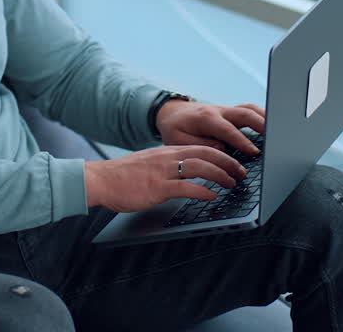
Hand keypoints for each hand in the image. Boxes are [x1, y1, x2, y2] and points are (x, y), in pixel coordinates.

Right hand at [84, 145, 247, 212]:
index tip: (234, 162)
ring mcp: (163, 172)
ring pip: (200, 167)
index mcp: (167, 151)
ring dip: (220, 175)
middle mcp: (167, 157)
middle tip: (241, 172)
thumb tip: (186, 173)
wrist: (101, 180)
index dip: (222, 154)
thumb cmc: (123, 175)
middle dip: (228, 162)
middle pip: (206, 153)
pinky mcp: (157, 188)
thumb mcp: (149, 164)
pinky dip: (203, 191)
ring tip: (232, 183)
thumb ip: (168, 165)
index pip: (202, 146)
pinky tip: (212, 196)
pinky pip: (186, 187)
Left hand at [157, 101, 265, 155]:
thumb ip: (200, 144)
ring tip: (279, 130)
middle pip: (245, 114)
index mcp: (206, 118)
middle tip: (275, 139)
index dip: (242, 141)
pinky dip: (262, 115)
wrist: (172, 112)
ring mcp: (226, 110)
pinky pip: (249, 110)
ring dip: (265, 117)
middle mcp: (219, 111)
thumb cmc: (175, 128)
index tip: (255, 152)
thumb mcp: (179, 140)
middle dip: (262, 125)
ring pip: (250, 109)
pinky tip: (272, 125)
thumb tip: (221, 148)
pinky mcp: (231, 112)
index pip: (228, 130)